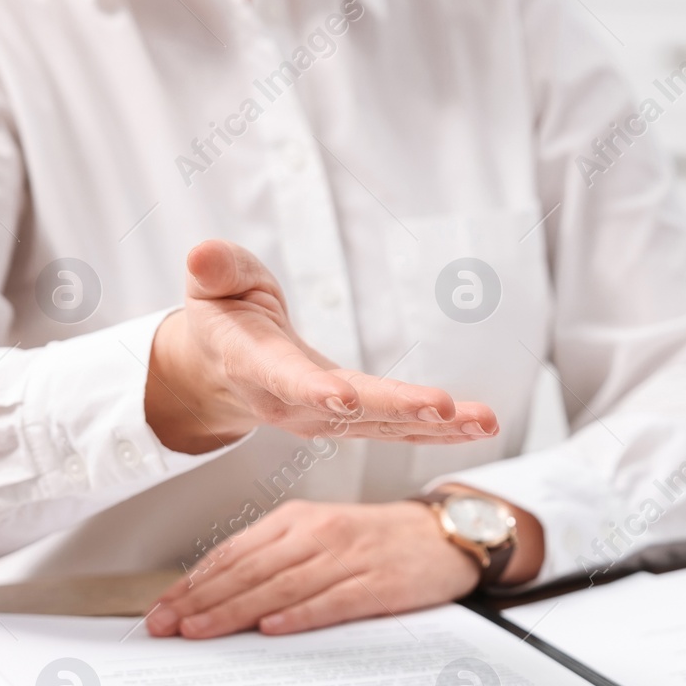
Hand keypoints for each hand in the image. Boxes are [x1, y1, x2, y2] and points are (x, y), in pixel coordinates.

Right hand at [145, 239, 498, 453]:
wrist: (222, 369)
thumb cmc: (224, 315)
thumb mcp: (212, 284)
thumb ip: (215, 270)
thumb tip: (202, 254)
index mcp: (255, 366)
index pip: (284, 378)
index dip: (312, 389)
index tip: (344, 396)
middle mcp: (293, 404)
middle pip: (351, 411)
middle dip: (398, 409)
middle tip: (443, 407)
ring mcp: (327, 421)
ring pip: (386, 427)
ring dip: (438, 427)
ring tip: (484, 422)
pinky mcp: (356, 423)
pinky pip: (401, 431)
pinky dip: (443, 431)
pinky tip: (481, 427)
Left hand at [146, 499, 479, 637]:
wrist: (446, 535)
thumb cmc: (379, 542)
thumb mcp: (322, 536)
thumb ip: (276, 560)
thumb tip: (219, 596)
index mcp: (299, 519)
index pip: (235, 552)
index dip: (194, 582)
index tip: (161, 609)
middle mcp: (319, 534)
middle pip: (250, 570)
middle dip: (201, 600)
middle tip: (166, 627)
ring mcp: (349, 557)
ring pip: (281, 586)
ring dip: (236, 610)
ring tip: (201, 632)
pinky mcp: (379, 583)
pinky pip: (333, 600)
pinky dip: (300, 614)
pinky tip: (273, 628)